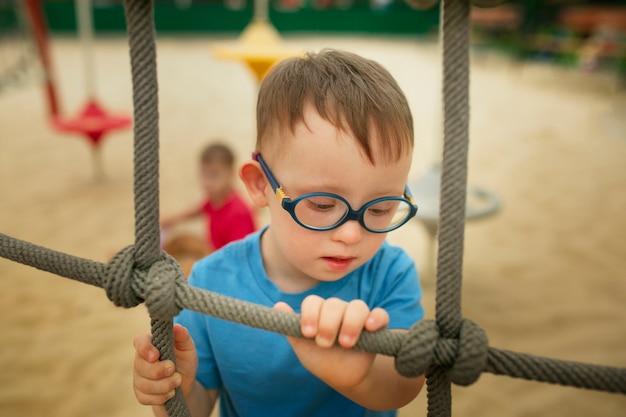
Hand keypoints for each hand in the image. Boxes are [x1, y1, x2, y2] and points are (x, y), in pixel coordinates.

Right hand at [132, 324, 197, 405]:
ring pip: (143, 383)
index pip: (139, 341)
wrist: (185, 384)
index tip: (156, 355)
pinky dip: (160, 397)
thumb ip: (183, 336)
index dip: (145, 348)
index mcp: (150, 344)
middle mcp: (140, 360)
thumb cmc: (184, 361)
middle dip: (158, 370)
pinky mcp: (140, 393)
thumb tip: (177, 327)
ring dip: (163, 385)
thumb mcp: (187, 348)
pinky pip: (144, 397)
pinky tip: (171, 392)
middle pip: (140, 365)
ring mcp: (138, 377)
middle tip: (173, 369)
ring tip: (177, 381)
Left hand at [274, 296, 388, 388]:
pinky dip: (376, 318)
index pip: (314, 302)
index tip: (308, 333)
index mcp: (320, 311)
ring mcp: (358, 317)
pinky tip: (369, 327)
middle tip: (325, 344)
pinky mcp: (376, 326)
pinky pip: (380, 315)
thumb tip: (278, 305)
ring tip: (345, 343)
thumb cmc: (320, 359)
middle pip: (335, 304)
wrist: (343, 377)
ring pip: (358, 306)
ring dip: (350, 323)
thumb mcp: (303, 347)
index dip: (310, 315)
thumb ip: (291, 328)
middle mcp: (339, 310)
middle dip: (328, 324)